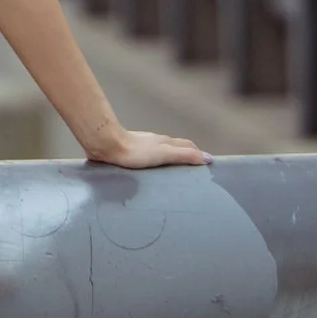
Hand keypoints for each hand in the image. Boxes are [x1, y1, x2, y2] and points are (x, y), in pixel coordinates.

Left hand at [83, 124, 206, 170]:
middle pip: (175, 147)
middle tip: (194, 170)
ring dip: (170, 161)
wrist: (107, 146)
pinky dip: (156, 166)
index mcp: (165, 142)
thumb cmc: (136, 151)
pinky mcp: (130, 156)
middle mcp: (155, 143)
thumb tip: (208, 158)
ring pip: (161, 153)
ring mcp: (142, 148)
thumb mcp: (165, 153)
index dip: (198, 153)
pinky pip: (148, 160)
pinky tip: (152, 175)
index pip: (187, 145)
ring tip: (175, 175)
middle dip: (186, 156)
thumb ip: (185, 155)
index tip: (207, 163)